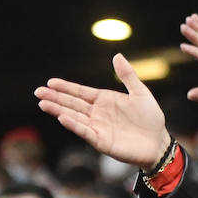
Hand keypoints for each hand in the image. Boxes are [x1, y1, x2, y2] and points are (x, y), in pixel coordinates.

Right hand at [35, 55, 171, 169]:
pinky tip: (62, 118)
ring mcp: (98, 127)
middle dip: (55, 97)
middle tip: (38, 92)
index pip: (80, 92)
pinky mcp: (102, 141)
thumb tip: (117, 55)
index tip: (50, 82)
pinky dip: (74, 125)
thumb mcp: (140, 93)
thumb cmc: (151, 118)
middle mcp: (97, 113)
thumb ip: (128, 76)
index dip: (66, 87)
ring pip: (74, 117)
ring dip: (58, 110)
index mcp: (104, 100)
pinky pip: (85, 132)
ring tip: (43, 103)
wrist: (159, 142)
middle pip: (72, 103)